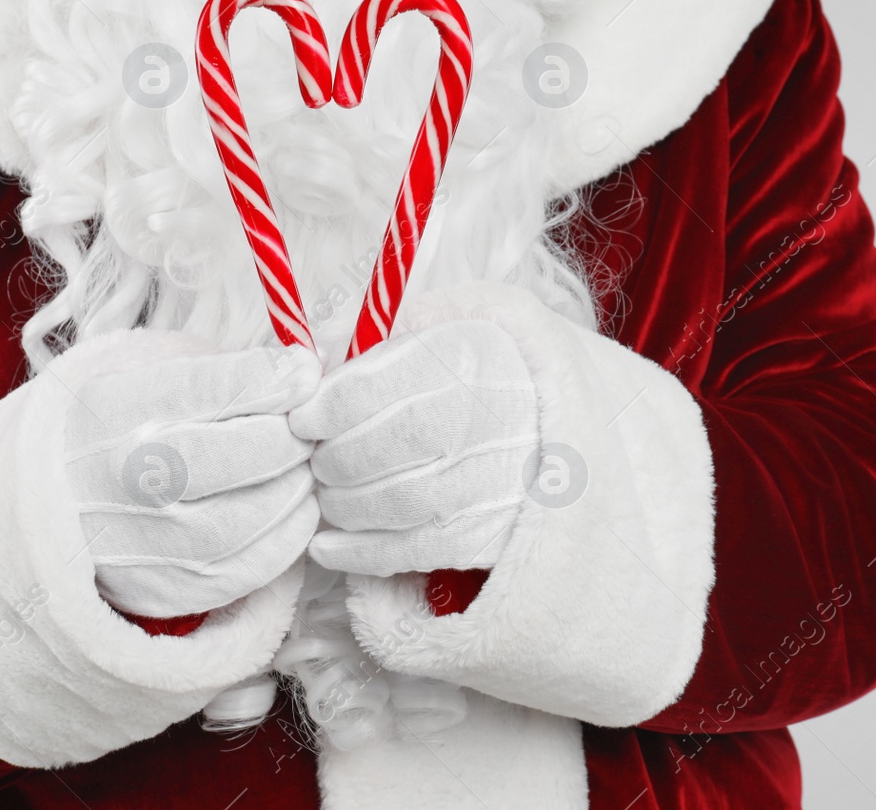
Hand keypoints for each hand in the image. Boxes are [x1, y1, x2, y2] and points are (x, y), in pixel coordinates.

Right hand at [63, 338, 321, 618]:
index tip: (304, 371)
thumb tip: (307, 369)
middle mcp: (130, 478)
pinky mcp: (170, 590)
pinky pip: (257, 566)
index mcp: (119, 409)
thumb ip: (222, 368)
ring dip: (298, 483)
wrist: (44, 509)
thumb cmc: (112, 430)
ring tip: (293, 465)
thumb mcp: (145, 374)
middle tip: (303, 425)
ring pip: (263, 512)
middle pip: (252, 451)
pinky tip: (284, 505)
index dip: (278, 376)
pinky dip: (288, 532)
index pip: (219, 386)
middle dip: (294, 433)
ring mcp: (151, 542)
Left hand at [289, 319, 538, 577]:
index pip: (371, 389)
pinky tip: (328, 545)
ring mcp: (494, 483)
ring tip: (331, 491)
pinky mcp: (492, 534)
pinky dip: (358, 553)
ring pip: (389, 503)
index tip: (302, 417)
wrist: (573, 425)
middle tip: (318, 457)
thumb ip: (382, 331)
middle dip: (330, 459)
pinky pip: (410, 551)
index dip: (324, 408)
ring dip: (339, 504)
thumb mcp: (451, 321)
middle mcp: (488, 419)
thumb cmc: (491, 368)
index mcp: (470, 356)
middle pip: (376, 449)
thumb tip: (310, 353)